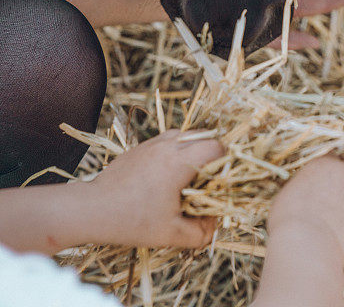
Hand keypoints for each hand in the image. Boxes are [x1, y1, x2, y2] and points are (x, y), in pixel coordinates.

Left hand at [85, 131, 222, 247]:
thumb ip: (201, 232)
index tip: (221, 179)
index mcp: (179, 161)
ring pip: (183, 134)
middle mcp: (167, 145)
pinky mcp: (139, 148)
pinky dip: (174, 151)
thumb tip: (215, 224)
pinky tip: (167, 175)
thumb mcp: (171, 234)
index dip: (225, 161)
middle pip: (202, 135)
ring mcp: (151, 143)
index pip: (215, 146)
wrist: (92, 209)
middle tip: (207, 178)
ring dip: (192, 149)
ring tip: (188, 175)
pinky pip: (166, 140)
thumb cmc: (132, 221)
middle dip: (210, 154)